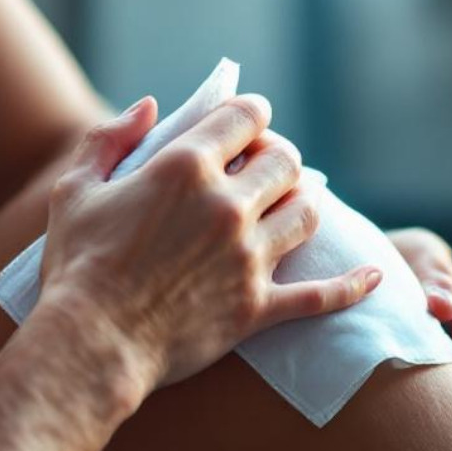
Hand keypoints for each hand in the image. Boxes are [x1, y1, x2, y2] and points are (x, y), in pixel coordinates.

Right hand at [40, 97, 382, 389]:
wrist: (90, 344)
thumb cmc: (76, 265)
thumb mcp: (76, 189)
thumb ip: (109, 138)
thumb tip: (151, 106)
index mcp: (184, 168)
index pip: (245, 116)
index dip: (251, 113)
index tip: (247, 123)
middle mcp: (227, 206)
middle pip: (285, 160)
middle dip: (279, 156)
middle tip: (265, 167)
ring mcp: (249, 258)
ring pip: (308, 213)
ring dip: (302, 203)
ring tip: (288, 207)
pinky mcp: (258, 308)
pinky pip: (322, 294)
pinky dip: (354, 285)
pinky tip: (376, 276)